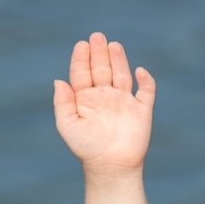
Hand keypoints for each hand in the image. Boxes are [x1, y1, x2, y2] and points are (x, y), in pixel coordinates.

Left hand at [53, 32, 155, 176]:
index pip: (82, 74)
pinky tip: (139, 70)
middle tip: (97, 36)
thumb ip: (63, 103)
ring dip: (119, 60)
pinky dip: (145, 80)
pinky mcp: (142, 110)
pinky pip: (146, 91)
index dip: (82, 59)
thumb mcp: (68, 125)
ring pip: (122, 75)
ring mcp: (124, 102)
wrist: (111, 167)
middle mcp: (104, 98)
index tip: (81, 45)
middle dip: (99, 53)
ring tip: (113, 45)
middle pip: (102, 69)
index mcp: (85, 100)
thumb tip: (58, 80)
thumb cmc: (86, 148)